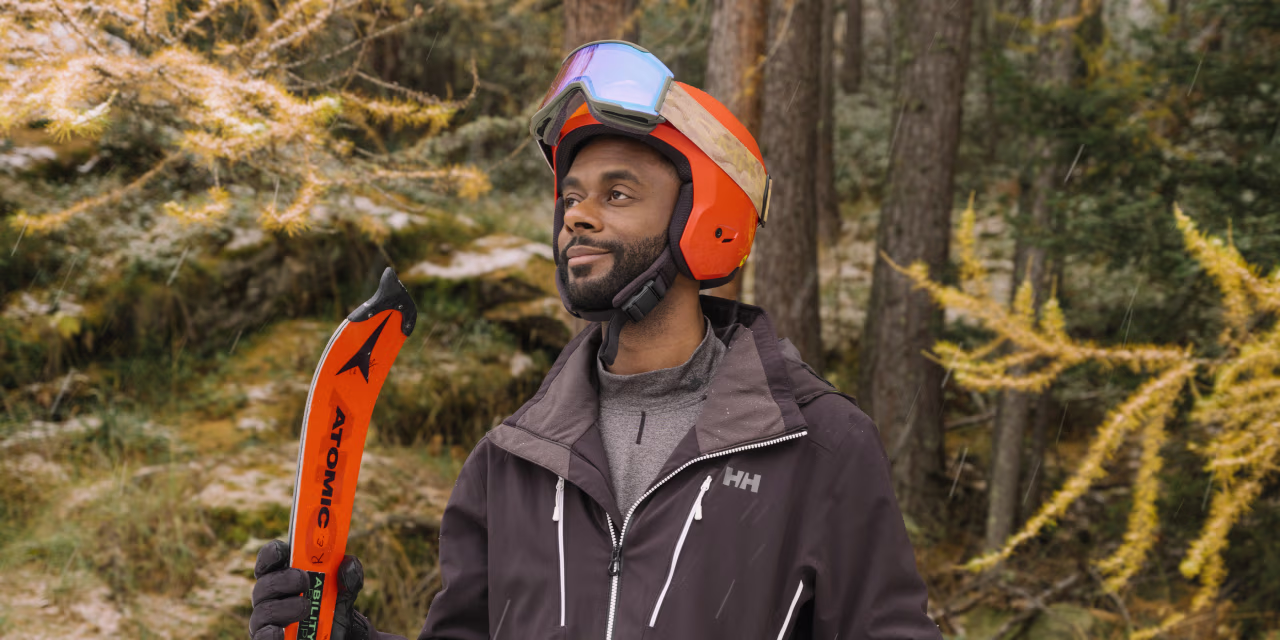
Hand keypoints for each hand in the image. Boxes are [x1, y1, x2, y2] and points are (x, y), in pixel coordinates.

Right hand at [249, 540, 368, 639]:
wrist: (341, 639)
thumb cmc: (335, 615)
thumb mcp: (345, 596)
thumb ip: (349, 579)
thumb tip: (348, 564)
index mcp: (286, 579)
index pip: (270, 562)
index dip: (272, 554)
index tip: (283, 551)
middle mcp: (272, 599)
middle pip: (264, 584)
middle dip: (283, 579)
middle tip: (304, 580)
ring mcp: (268, 622)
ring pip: (263, 610)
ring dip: (284, 607)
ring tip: (306, 607)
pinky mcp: (268, 638)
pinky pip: (261, 636)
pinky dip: (269, 634)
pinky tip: (279, 632)